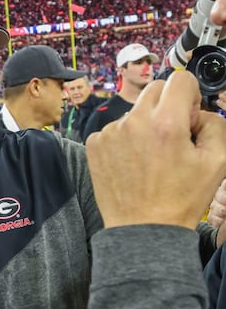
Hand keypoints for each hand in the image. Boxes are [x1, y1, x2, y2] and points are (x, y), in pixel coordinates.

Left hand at [86, 71, 225, 228]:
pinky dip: (126, 139)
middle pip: (154, 89)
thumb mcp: (217, 162)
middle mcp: (133, 123)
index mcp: (166, 123)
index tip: (190, 114)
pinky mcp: (95, 144)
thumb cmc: (181, 199)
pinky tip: (134, 162)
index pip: (179, 79)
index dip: (190, 94)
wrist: (143, 229)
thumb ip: (214, 124)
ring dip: (145, 123)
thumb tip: (198, 111)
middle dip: (168, 105)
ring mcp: (110, 133)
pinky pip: (115, 128)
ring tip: (153, 156)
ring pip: (134, 111)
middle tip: (174, 134)